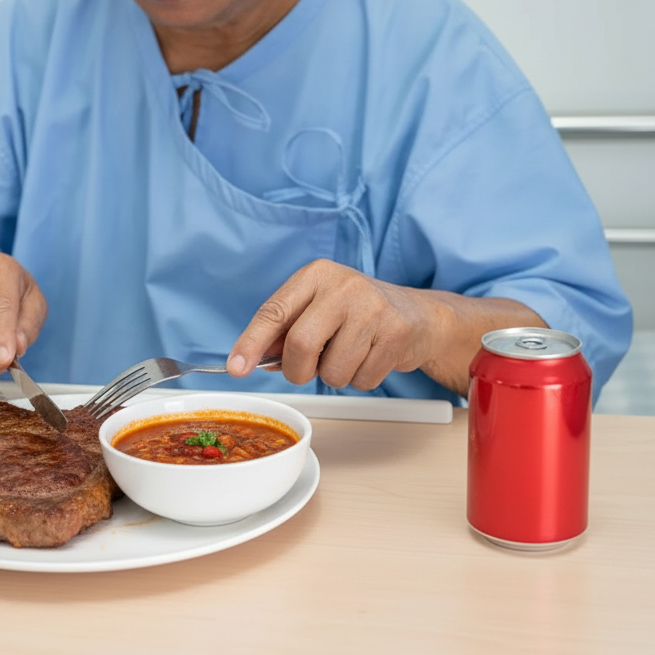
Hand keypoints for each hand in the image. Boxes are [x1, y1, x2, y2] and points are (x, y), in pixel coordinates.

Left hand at [227, 259, 545, 395]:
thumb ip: (284, 332)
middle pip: (300, 345)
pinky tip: (371, 357)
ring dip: (335, 376)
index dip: (251, 343)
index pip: (273, 312)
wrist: (418, 314)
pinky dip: (361, 379)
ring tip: (349, 355)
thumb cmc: (355, 314)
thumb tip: (249, 361)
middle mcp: (342, 285)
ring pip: (332, 371)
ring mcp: (372, 308)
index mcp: (315, 275)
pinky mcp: (396, 333)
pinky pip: (362, 379)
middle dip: (298, 371)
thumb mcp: (316, 310)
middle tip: (308, 369)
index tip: (236, 368)